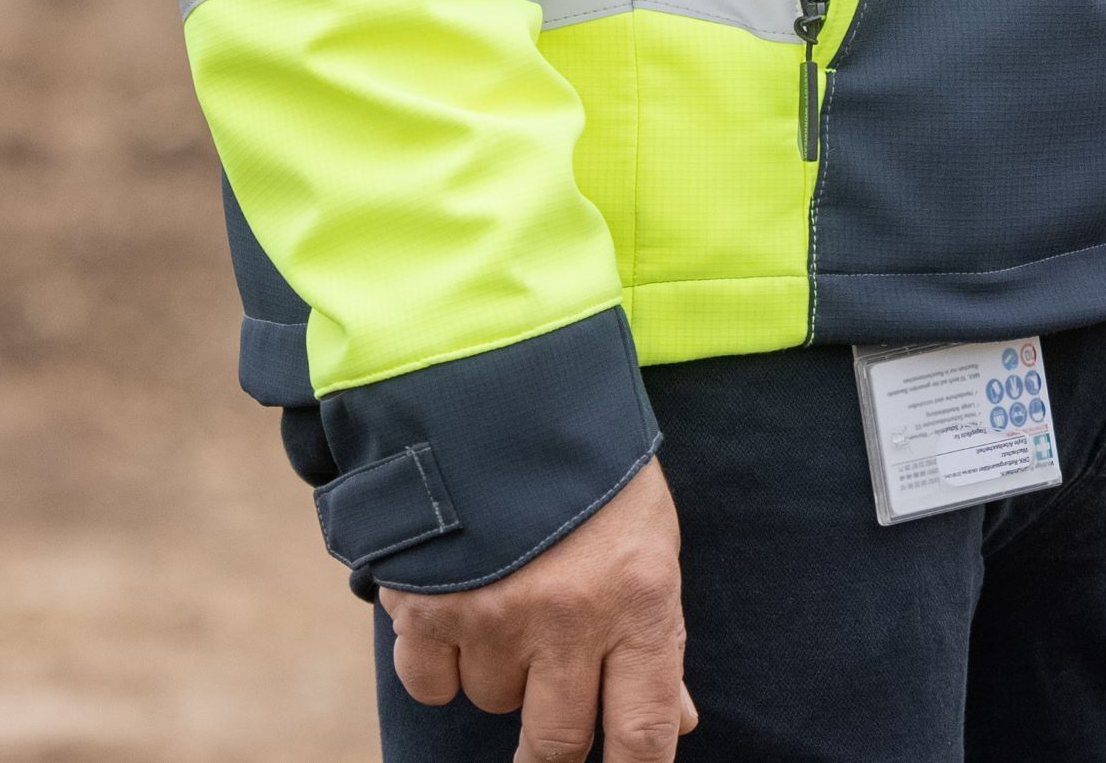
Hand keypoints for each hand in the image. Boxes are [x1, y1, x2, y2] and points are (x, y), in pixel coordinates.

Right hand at [385, 460, 690, 760]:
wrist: (500, 380)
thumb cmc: (590, 466)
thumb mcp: (646, 541)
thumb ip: (655, 637)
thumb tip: (677, 723)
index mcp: (639, 603)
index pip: (644, 733)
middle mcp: (570, 620)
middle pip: (559, 743)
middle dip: (551, 749)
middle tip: (547, 730)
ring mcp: (496, 614)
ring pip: (492, 702)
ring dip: (497, 674)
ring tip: (503, 604)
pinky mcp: (428, 602)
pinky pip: (429, 682)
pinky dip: (436, 662)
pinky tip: (450, 609)